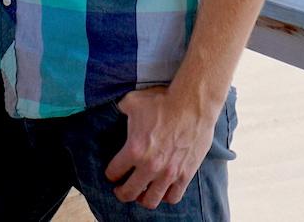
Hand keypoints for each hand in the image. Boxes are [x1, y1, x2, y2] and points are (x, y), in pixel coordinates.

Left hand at [103, 86, 217, 209]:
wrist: (192, 105)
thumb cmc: (163, 102)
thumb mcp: (133, 101)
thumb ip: (121, 108)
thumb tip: (117, 108)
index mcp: (134, 150)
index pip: (114, 172)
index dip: (111, 173)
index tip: (113, 173)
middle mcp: (150, 166)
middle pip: (128, 193)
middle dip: (121, 192)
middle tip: (120, 189)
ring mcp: (168, 173)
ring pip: (150, 201)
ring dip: (142, 199)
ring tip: (141, 193)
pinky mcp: (185, 174)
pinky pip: (173, 197)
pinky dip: (165, 196)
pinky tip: (162, 190)